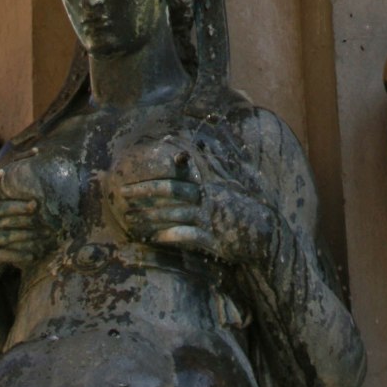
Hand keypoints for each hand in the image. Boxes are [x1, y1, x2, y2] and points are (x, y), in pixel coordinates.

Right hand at [0, 194, 58, 271]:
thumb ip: (7, 210)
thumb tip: (35, 201)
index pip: (0, 206)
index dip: (17, 205)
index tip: (35, 204)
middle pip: (4, 221)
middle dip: (26, 220)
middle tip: (47, 222)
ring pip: (4, 237)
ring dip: (26, 236)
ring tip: (44, 237)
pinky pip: (1, 256)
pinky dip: (17, 254)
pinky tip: (32, 256)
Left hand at [108, 147, 269, 268]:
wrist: (263, 232)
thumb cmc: (239, 210)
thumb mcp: (224, 187)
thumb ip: (208, 169)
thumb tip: (194, 148)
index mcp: (207, 186)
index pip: (173, 179)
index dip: (150, 181)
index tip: (129, 183)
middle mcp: (206, 199)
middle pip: (171, 192)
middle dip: (145, 193)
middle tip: (122, 196)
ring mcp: (210, 218)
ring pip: (175, 214)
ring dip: (152, 216)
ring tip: (131, 220)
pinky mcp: (214, 239)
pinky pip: (188, 235)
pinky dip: (171, 235)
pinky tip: (155, 238)